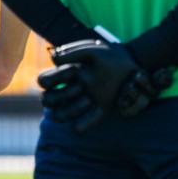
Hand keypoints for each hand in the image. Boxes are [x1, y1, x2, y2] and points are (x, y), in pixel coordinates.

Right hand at [38, 40, 173, 130]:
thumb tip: (52, 59)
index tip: (74, 70)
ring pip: (58, 115)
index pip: (43, 80)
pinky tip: (98, 110)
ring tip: (89, 99)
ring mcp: (81, 103)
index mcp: (65, 73)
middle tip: (81, 86)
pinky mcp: (96, 113)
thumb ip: (73, 52)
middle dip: (62, 94)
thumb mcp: (95, 50)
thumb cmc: (112, 55)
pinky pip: (79, 128)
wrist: (134, 66)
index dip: (53, 78)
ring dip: (70, 109)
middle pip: (47, 100)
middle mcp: (69, 90)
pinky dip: (84, 124)